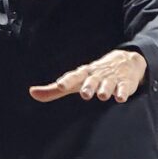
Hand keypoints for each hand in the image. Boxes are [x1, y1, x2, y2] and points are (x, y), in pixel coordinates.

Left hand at [29, 49, 146, 103]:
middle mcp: (96, 75)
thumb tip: (31, 93)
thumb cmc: (93, 75)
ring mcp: (111, 78)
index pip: (73, 76)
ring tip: (102, 95)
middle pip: (91, 80)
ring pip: (107, 84)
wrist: (125, 60)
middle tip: (85, 94)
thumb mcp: (75, 81)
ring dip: (105, 89)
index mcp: (82, 74)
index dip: (66, 81)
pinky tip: (120, 98)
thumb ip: (53, 90)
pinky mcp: (124, 83)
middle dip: (88, 86)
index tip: (59, 85)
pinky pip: (123, 88)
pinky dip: (122, 92)